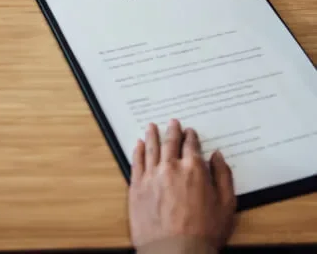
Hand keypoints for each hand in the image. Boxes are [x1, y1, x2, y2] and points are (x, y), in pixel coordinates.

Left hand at [129, 121, 235, 253]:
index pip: (191, 145)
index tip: (190, 132)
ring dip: (152, 135)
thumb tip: (217, 156)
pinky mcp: (137, 185)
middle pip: (170, 142)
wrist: (175, 251)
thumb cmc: (203, 233)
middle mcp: (171, 167)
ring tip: (152, 126)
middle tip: (173, 122)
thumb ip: (223, 176)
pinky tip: (138, 144)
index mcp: (193, 169)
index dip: (191, 137)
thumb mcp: (226, 205)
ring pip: (151, 148)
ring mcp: (152, 175)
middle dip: (173, 131)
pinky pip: (137, 162)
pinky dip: (138, 150)